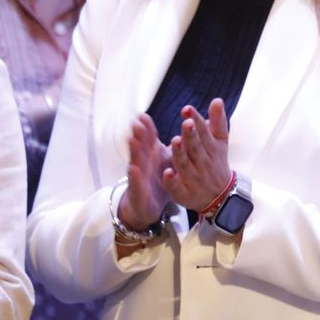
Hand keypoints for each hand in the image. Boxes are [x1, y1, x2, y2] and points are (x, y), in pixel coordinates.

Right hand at [119, 113, 171, 230]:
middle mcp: (143, 161)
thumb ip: (175, 145)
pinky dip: (135, 175)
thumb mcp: (167, 160)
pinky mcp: (137, 189)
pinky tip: (133, 168)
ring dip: (134, 151)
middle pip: (140, 145)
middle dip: (138, 134)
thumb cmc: (159, 177)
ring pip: (136, 160)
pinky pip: (136, 182)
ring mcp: (138, 175)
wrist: (148, 204)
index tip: (142, 115)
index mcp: (151, 153)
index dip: (146, 127)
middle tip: (136, 122)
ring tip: (132, 139)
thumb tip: (187, 127)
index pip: (148, 138)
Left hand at [161, 99, 232, 212]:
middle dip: (191, 135)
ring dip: (180, 154)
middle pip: (196, 148)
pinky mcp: (184, 192)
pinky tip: (167, 173)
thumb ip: (218, 121)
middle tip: (186, 122)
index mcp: (210, 149)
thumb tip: (217, 100)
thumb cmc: (217, 164)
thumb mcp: (220, 142)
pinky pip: (178, 187)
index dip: (196, 121)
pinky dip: (172, 181)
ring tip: (175, 141)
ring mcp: (193, 178)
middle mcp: (202, 163)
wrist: (221, 196)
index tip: (187, 110)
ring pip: (185, 165)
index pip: (204, 133)